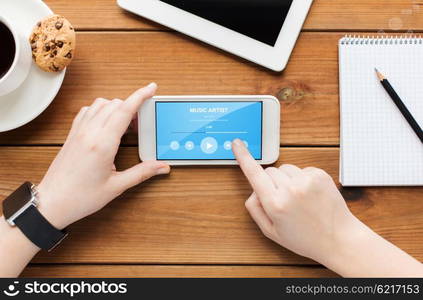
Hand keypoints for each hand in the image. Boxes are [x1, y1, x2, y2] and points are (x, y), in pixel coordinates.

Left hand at [37, 83, 169, 229]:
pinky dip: (101, 110)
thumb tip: (162, 166)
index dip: (140, 96)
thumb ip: (142, 173)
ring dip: (116, 107)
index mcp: (102, 144)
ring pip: (100, 104)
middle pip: (115, 104)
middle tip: (142, 122)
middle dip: (132, 106)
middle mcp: (89, 133)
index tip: (151, 88)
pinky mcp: (72, 134)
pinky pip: (87, 111)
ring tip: (126, 124)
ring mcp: (79, 131)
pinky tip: (106, 123)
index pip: (125, 110)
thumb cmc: (81, 197)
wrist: (53, 202)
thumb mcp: (117, 186)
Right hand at [231, 139, 359, 263]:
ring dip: (286, 180)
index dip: (243, 157)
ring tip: (298, 199)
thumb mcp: (271, 231)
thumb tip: (253, 189)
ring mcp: (307, 181)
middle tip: (282, 200)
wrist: (339, 239)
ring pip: (284, 169)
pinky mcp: (319, 175)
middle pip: (269, 171)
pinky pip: (301, 169)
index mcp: (275, 204)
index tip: (237, 144)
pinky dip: (302, 179)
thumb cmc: (305, 239)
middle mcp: (290, 189)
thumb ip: (255, 209)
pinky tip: (309, 195)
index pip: (254, 174)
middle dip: (270, 182)